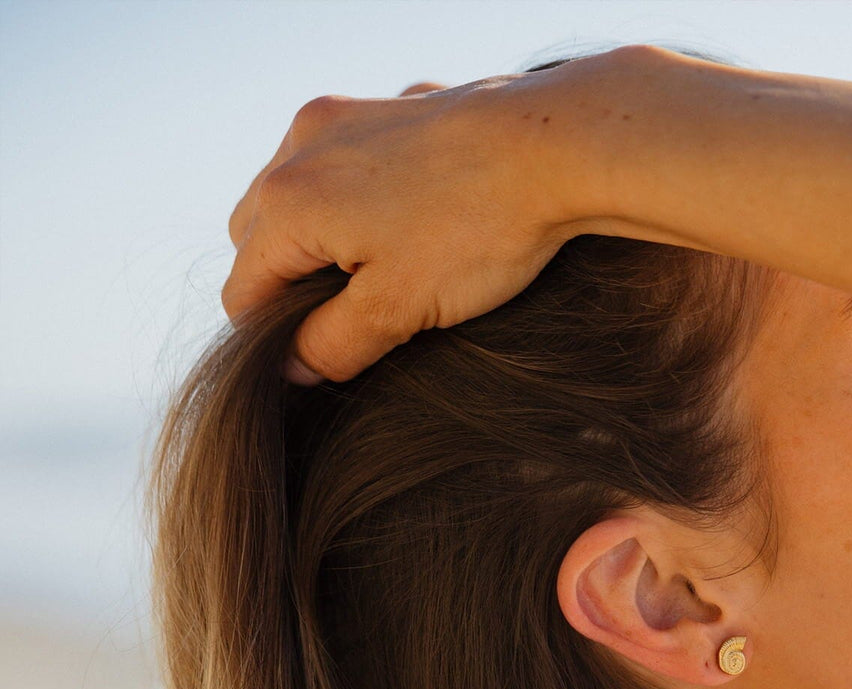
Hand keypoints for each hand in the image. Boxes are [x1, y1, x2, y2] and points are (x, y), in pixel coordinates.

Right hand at [221, 70, 584, 383]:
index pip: (243, 290)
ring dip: (325, 239)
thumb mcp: (398, 308)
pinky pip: (355, 163)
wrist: (557, 148)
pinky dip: (366, 199)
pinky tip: (417, 224)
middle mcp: (303, 145)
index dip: (272, 339)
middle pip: (261, 236)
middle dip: (291, 284)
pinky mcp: (396, 107)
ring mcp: (350, 117)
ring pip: (303, 193)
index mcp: (289, 201)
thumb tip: (294, 368)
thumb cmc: (477, 231)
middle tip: (350, 321)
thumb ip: (333, 345)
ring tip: (382, 273)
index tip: (316, 364)